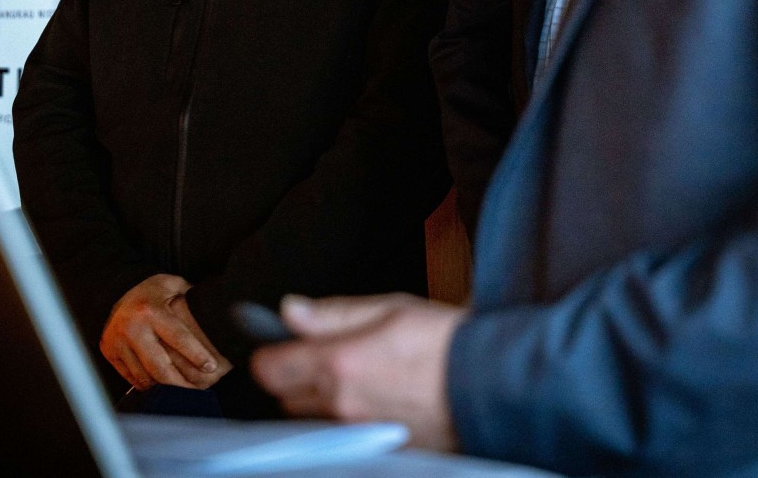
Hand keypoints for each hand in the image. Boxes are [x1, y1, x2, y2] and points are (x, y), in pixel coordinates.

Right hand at [100, 273, 232, 390]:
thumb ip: (192, 296)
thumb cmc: (153, 292)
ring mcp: (118, 342)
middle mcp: (133, 327)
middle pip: (160, 367)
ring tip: (181, 383)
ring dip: (165, 384)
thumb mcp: (173, 285)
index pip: (178, 338)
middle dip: (182, 381)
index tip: (211, 367)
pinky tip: (160, 379)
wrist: (115, 292)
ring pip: (146, 376)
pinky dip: (148, 382)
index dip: (197, 355)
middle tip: (198, 386)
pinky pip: (132, 377)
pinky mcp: (109, 352)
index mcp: (151, 310)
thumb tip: (219, 307)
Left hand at [251, 293, 465, 450]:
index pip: (270, 369)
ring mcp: (359, 433)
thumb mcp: (387, 307)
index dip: (267, 353)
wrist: (490, 383)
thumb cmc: (444, 341)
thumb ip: (332, 313)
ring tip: (352, 375)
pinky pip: (343, 436)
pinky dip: (345, 420)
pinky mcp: (379, 449)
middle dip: (293, 376)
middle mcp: (342, 406)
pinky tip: (371, 400)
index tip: (276, 343)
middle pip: (286, 399)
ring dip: (318, 400)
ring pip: (313, 420)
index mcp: (339, 364)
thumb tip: (289, 311)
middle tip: (320, 353)